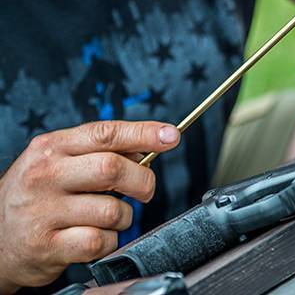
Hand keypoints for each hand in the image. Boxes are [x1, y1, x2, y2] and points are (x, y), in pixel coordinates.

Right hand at [0, 121, 179, 291]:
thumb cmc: (38, 193)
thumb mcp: (60, 160)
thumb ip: (100, 150)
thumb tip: (149, 145)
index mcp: (53, 147)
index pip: (106, 133)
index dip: (143, 133)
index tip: (171, 136)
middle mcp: (46, 175)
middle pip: (112, 169)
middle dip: (141, 180)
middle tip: (145, 189)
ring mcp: (43, 211)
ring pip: (112, 209)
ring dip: (124, 216)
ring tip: (110, 216)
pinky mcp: (47, 246)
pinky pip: (99, 242)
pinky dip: (109, 240)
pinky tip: (96, 236)